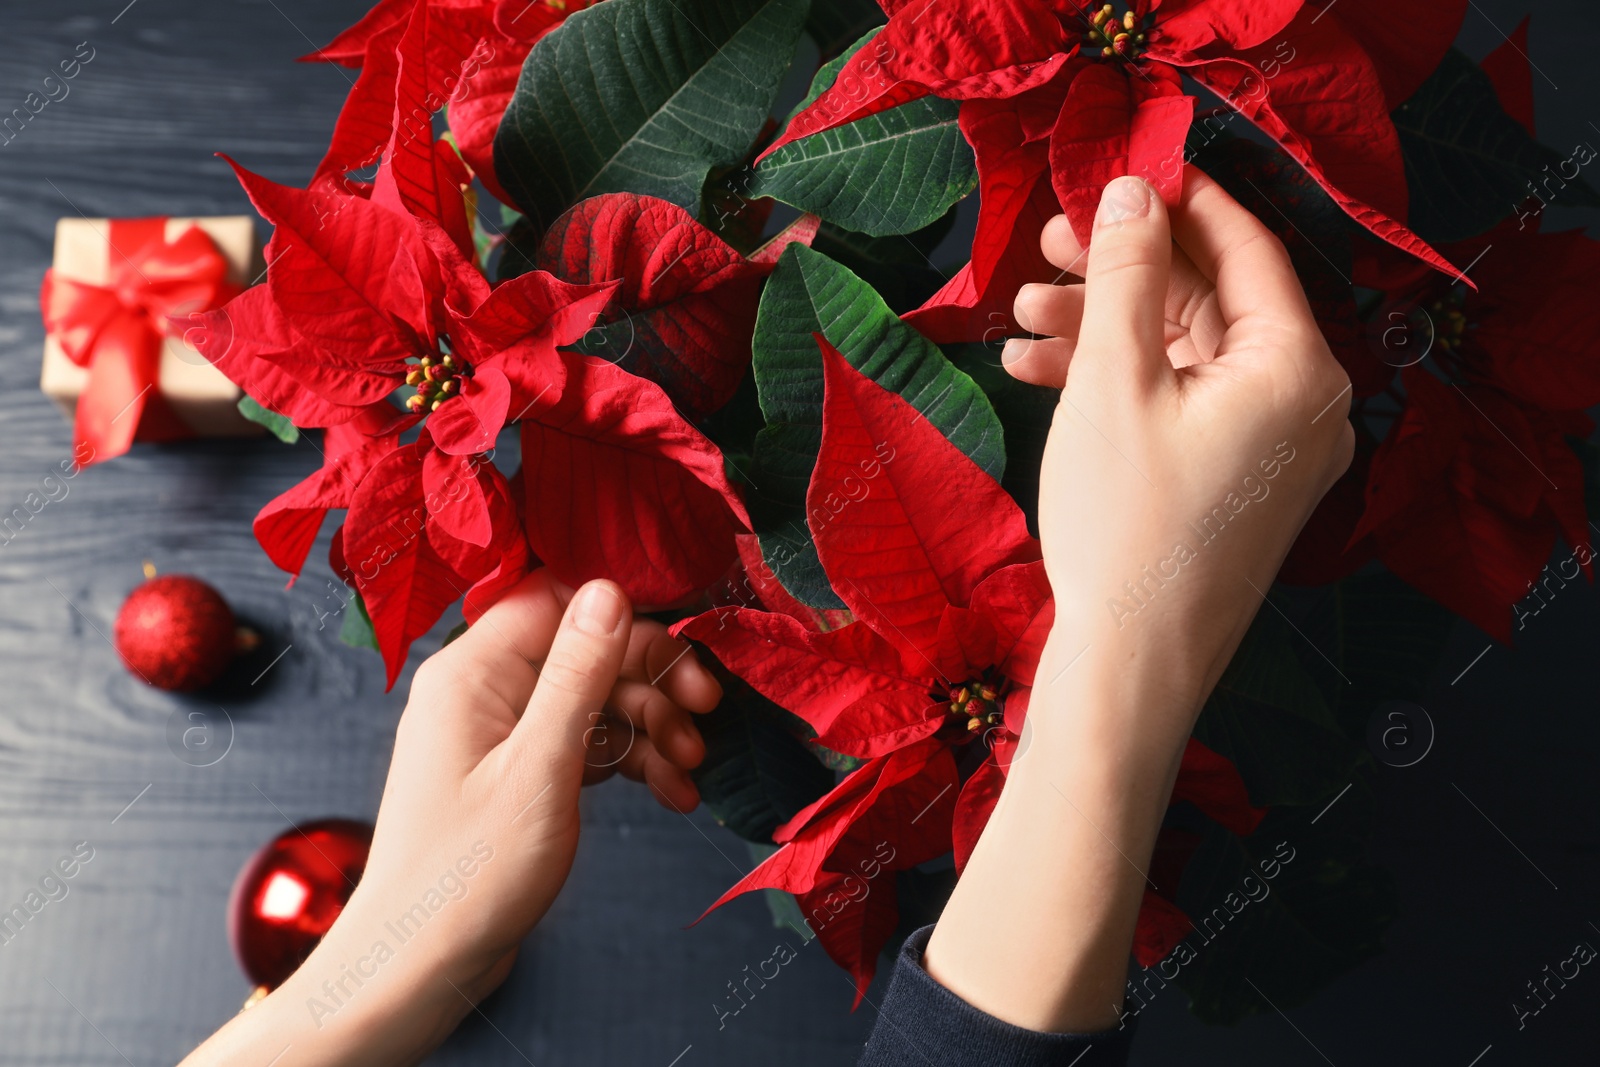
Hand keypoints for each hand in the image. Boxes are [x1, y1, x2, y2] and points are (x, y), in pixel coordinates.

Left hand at [180, 569, 719, 1065]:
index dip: (626, 621)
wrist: (420, 967)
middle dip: (650, 681)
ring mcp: (496, 732)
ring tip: (688, 770)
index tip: (681, 661)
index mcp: (471, 671)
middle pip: (583, 649)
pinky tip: (667, 790)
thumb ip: (577, 676)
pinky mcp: (512, 770)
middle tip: (704, 717)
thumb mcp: (540, 769)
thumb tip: (609, 591)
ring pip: (591, 698)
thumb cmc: (467, 877)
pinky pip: (581, 741)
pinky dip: (626, 761)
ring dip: (649, 727)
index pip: (558, 599)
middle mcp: (479, 689)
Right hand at [922, 171, 1352, 1033]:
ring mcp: (1275, 447)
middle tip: (1043, 245)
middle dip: (1120, 273)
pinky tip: (1036, 373)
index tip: (1113, 172)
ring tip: (1020, 319)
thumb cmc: (1126, 527)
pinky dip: (1118, 385)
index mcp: (1298, 366)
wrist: (1131, 668)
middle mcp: (1305, 401)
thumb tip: (1131, 187)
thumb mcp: (1113, 383)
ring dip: (1104, 329)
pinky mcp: (1239, 481)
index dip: (1177, 201)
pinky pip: (1182, 406)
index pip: (1245, 246)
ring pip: (1185, 354)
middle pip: (1209, 301)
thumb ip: (1125, 275)